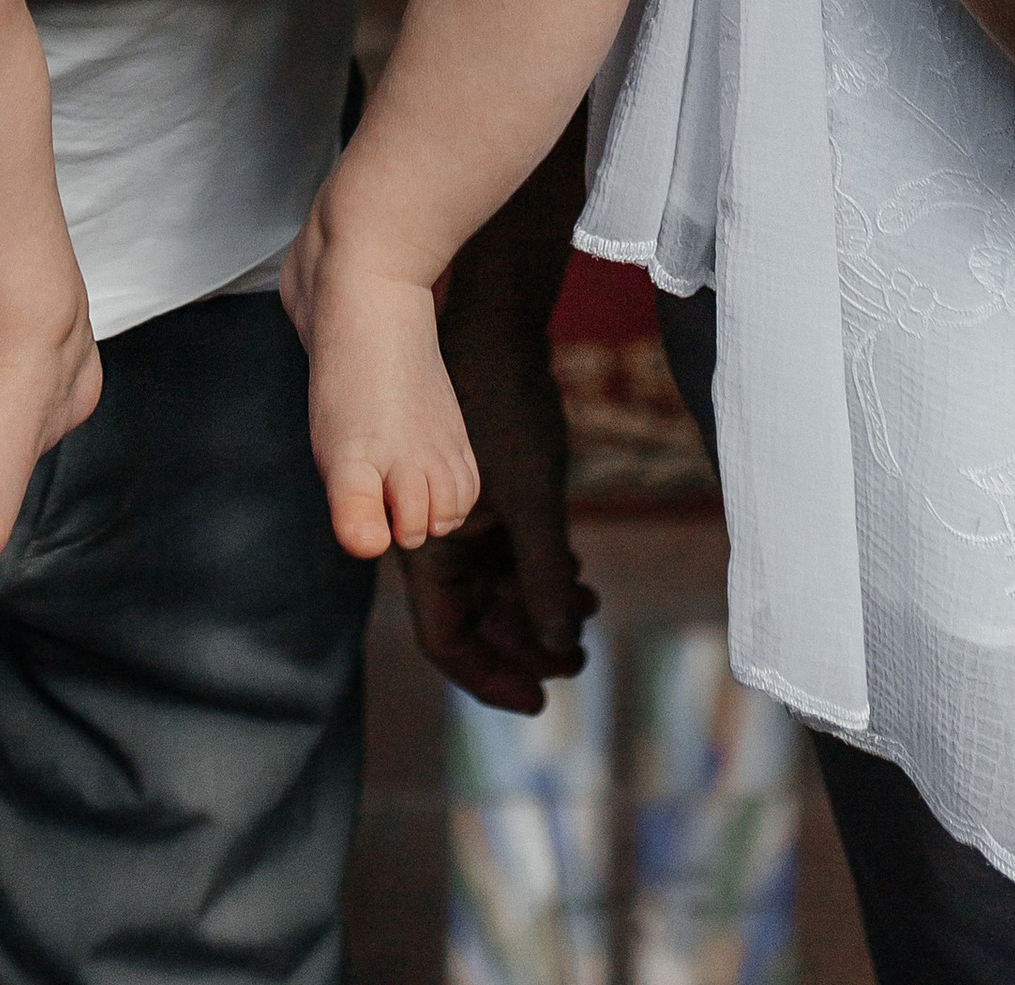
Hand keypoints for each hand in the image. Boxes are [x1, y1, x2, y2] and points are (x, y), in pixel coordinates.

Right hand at [399, 271, 592, 710]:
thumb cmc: (503, 402)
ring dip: (536, 602)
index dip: (490, 678)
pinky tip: (576, 566)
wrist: (492, 314)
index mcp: (426, 546)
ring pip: (489, 581)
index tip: (540, 700)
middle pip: (471, 617)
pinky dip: (534, 564)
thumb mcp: (533, 500)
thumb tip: (559, 645)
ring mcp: (452, 508)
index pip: (445, 641)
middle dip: (523, 642)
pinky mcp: (473, 482)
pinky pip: (499, 546)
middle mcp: (430, 534)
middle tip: (577, 658)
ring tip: (588, 607)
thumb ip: (543, 578)